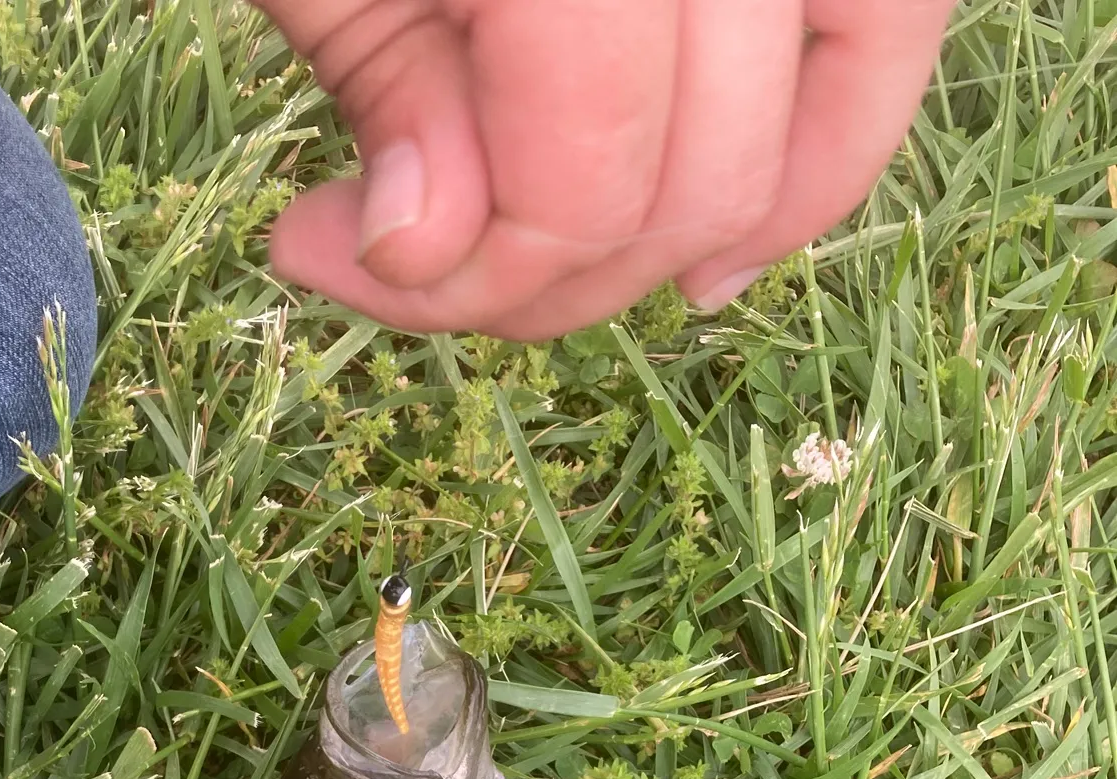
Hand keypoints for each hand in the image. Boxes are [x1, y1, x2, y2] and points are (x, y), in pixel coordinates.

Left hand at [256, 0, 956, 338]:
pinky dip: (812, 157)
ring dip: (672, 236)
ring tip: (552, 258)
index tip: (371, 263)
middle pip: (703, 170)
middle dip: (564, 269)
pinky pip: (887, 28)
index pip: (588, 151)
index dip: (494, 262)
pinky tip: (712, 252)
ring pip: (806, 120)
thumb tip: (423, 250)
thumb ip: (396, 94)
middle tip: (435, 265)